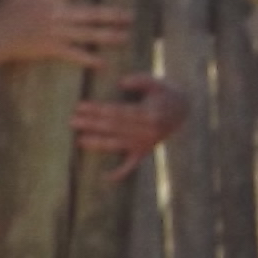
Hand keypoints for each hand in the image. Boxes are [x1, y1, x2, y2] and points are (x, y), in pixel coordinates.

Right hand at [0, 0, 134, 75]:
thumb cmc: (4, 14)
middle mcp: (56, 13)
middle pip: (91, 13)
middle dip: (113, 15)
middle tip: (131, 16)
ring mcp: (55, 32)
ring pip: (88, 34)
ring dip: (109, 36)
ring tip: (126, 37)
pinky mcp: (52, 48)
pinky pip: (75, 54)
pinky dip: (90, 59)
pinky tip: (104, 63)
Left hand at [71, 73, 191, 182]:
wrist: (184, 110)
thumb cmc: (165, 93)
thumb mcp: (157, 82)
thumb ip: (140, 80)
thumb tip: (121, 83)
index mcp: (150, 115)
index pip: (117, 112)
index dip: (98, 109)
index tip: (80, 106)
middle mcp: (148, 132)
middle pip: (114, 128)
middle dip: (92, 124)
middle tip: (72, 121)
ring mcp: (146, 144)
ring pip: (117, 145)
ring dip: (98, 144)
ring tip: (79, 140)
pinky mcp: (145, 152)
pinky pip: (132, 165)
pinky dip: (120, 173)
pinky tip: (105, 177)